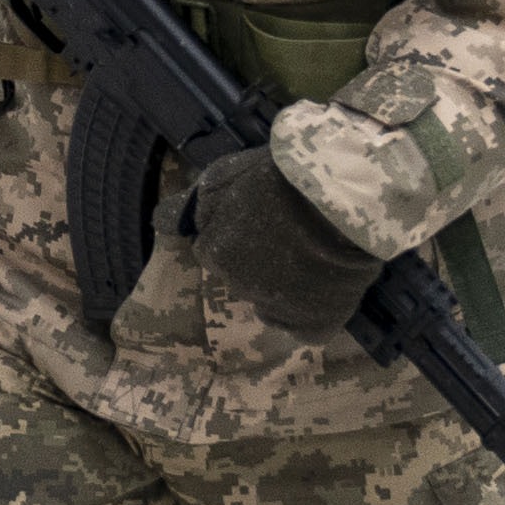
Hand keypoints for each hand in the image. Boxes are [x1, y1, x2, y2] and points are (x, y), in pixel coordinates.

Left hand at [186, 148, 386, 331]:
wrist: (342, 201)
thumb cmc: (283, 179)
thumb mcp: (224, 176)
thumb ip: (196, 205)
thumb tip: (162, 220)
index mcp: (216, 253)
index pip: (215, 250)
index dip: (240, 232)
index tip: (264, 217)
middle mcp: (239, 287)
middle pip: (244, 276)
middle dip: (261, 258)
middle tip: (292, 231)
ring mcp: (277, 310)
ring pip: (272, 301)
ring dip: (285, 284)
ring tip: (316, 255)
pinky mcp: (313, 325)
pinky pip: (302, 328)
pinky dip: (309, 313)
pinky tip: (322, 288)